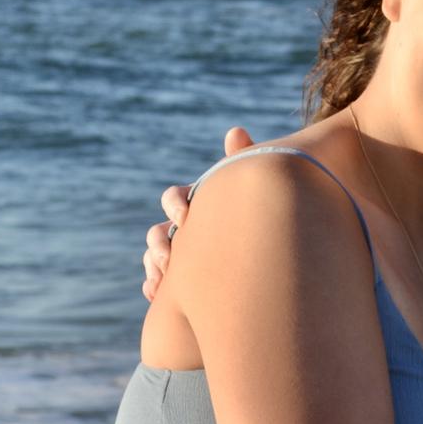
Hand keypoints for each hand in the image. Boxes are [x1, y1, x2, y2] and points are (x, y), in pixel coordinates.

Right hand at [142, 126, 254, 300]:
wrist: (269, 258)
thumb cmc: (257, 213)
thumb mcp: (249, 188)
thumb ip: (240, 161)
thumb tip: (235, 131)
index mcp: (196, 203)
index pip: (175, 197)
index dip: (175, 204)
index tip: (186, 216)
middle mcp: (183, 228)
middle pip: (157, 230)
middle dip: (159, 241)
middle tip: (169, 256)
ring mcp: (179, 254)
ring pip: (154, 256)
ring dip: (153, 265)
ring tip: (162, 279)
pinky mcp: (180, 280)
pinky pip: (156, 281)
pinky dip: (153, 285)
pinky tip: (157, 292)